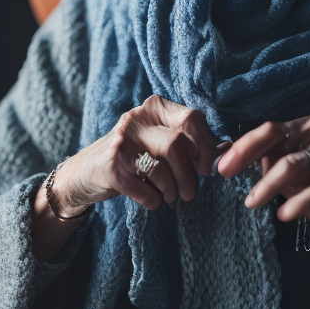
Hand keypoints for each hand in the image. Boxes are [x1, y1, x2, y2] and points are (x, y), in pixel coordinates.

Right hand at [52, 95, 223, 214]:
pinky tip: (153, 201)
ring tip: (171, 199)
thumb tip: (225, 150)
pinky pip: (144, 190)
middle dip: (190, 175)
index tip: (207, 169)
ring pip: (161, 168)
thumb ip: (190, 142)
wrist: (84, 173)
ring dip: (172, 191)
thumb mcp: (160, 141)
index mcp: (154, 108)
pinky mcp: (110, 168)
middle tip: (190, 194)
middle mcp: (136, 119)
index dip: (206, 147)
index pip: (192, 119)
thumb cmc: (133, 156)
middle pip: (178, 144)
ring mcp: (121, 143)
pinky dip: (154, 201)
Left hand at [216, 116, 309, 308]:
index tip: (222, 166)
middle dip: (246, 155)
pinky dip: (293, 205)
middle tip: (226, 174)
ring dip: (265, 186)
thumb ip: (272, 165)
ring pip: (289, 166)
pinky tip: (282, 215)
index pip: (269, 130)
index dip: (242, 146)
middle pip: (276, 138)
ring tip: (252, 203)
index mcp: (309, 130)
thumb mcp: (298, 176)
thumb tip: (234, 161)